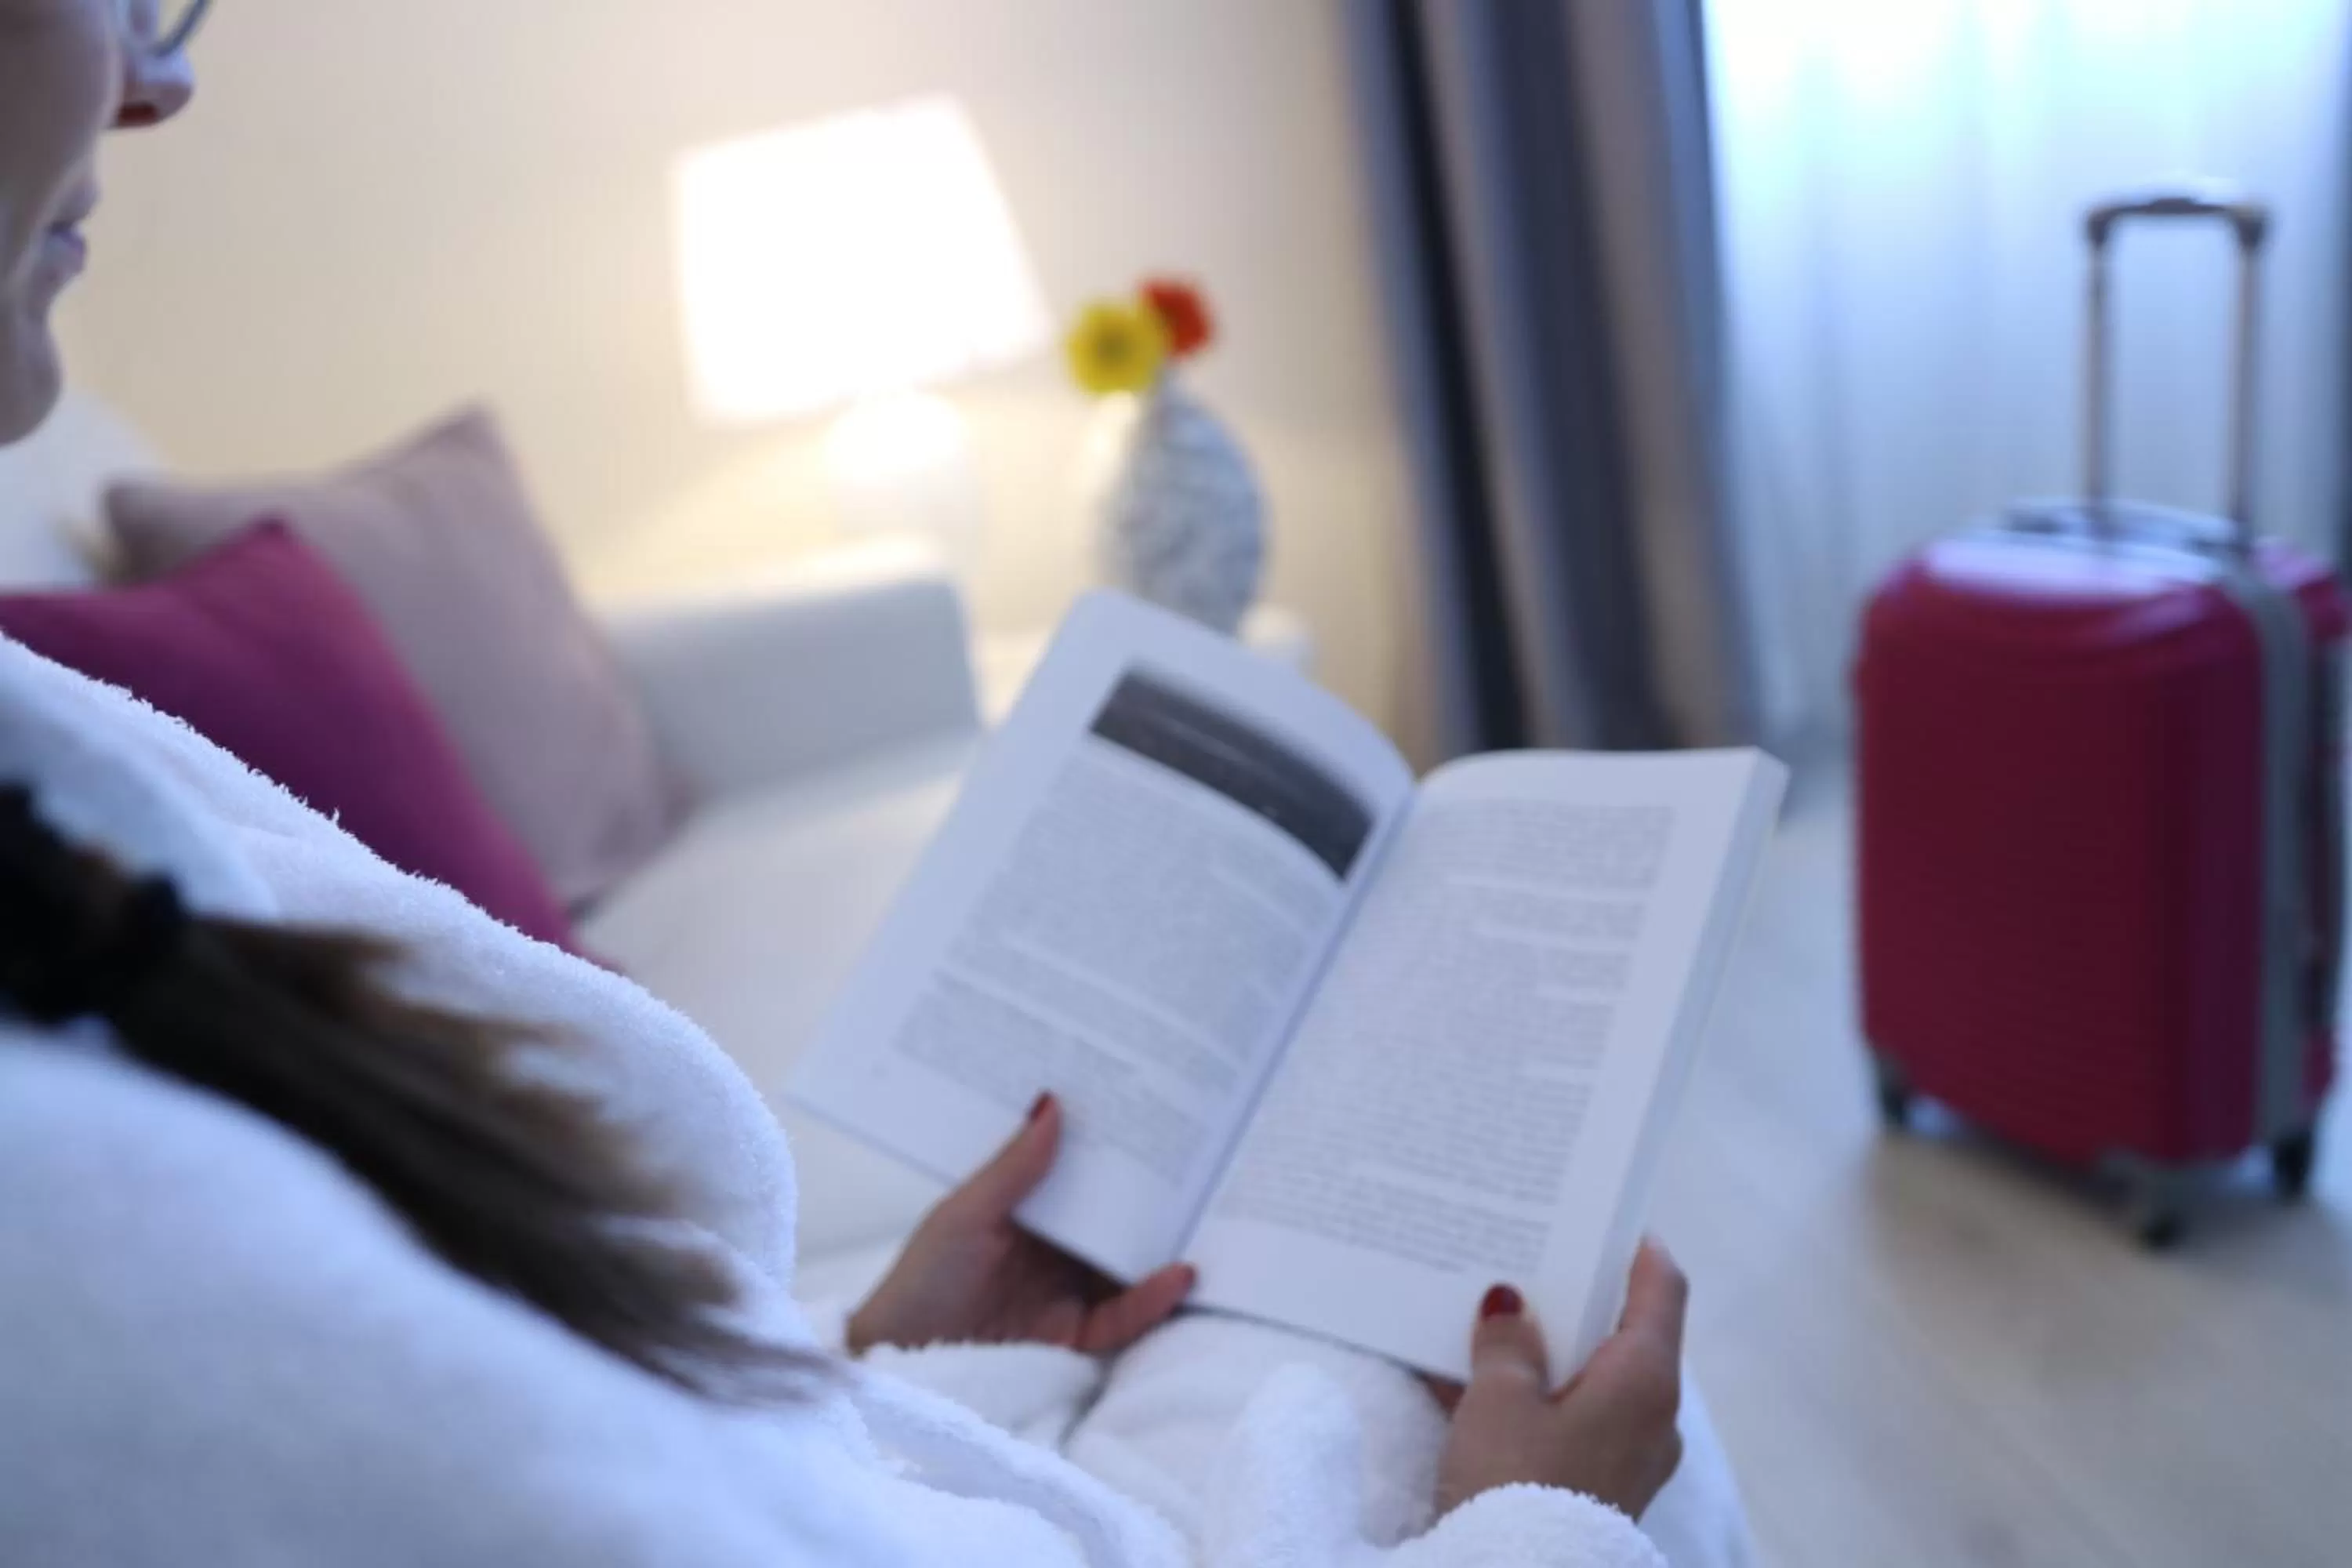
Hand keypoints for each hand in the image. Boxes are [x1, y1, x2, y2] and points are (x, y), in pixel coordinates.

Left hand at [846, 1094, 1196, 1355]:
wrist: (898, 1366)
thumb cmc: (920, 1282)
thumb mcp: (966, 1214)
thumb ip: (1014, 1167)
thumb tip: (1054, 1102)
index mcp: (1025, 1210)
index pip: (1077, 1171)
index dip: (1108, 1143)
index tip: (1144, 1105)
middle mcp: (1053, 1248)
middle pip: (1113, 1213)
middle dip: (1153, 1187)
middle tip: (1198, 1151)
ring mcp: (1068, 1291)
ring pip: (1130, 1260)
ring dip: (1166, 1239)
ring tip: (1209, 1208)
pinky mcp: (1078, 1337)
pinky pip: (1128, 1316)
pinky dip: (1156, 1297)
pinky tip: (1181, 1273)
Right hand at [1432, 1241, 1688, 1520]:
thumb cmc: (1517, 1486)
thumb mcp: (1498, 1402)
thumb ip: (1507, 1344)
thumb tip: (1511, 1304)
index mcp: (1645, 1379)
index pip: (1662, 1287)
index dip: (1636, 1245)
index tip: (1600, 1213)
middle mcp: (1653, 1416)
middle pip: (1624, 1333)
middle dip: (1574, 1297)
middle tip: (1524, 1257)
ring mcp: (1630, 1458)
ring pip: (1594, 1380)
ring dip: (1547, 1351)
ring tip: (1488, 1316)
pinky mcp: (1600, 1489)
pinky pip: (1574, 1422)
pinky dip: (1536, 1398)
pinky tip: (1474, 1385)